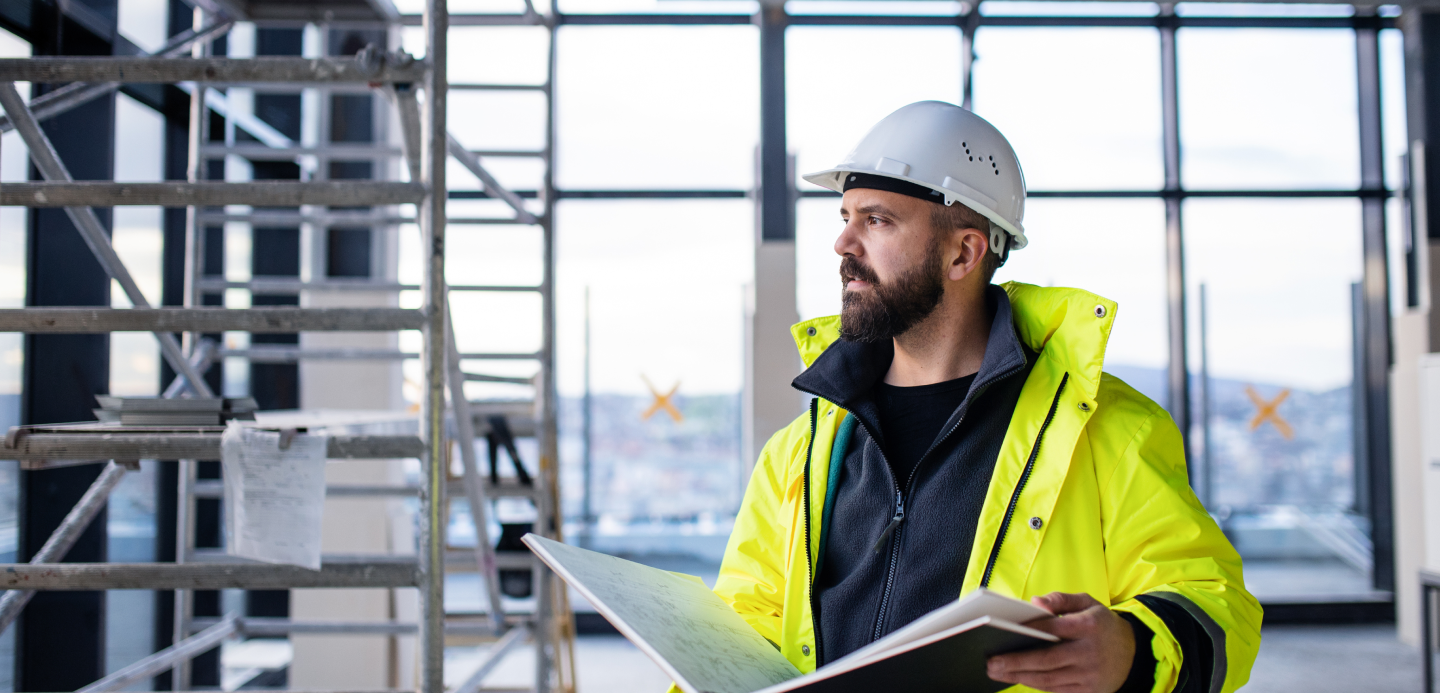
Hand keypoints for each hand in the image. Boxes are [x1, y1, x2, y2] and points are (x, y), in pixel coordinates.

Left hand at [985, 592, 1135, 692]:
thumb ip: (1060, 599)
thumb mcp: (1087, 603)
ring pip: (1049, 679)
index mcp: (1090, 626)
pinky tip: (1017, 678)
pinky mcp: (1089, 691)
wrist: (1133, 653)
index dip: (1028, 630)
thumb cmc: (1101, 624)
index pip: (1053, 628)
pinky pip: (1057, 689)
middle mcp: (1090, 653)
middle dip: (1016, 662)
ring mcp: (1090, 675)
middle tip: (991, 662)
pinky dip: (1036, 684)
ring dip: (1020, 677)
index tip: (1003, 631)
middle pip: (1048, 659)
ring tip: (997, 672)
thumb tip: (1035, 602)